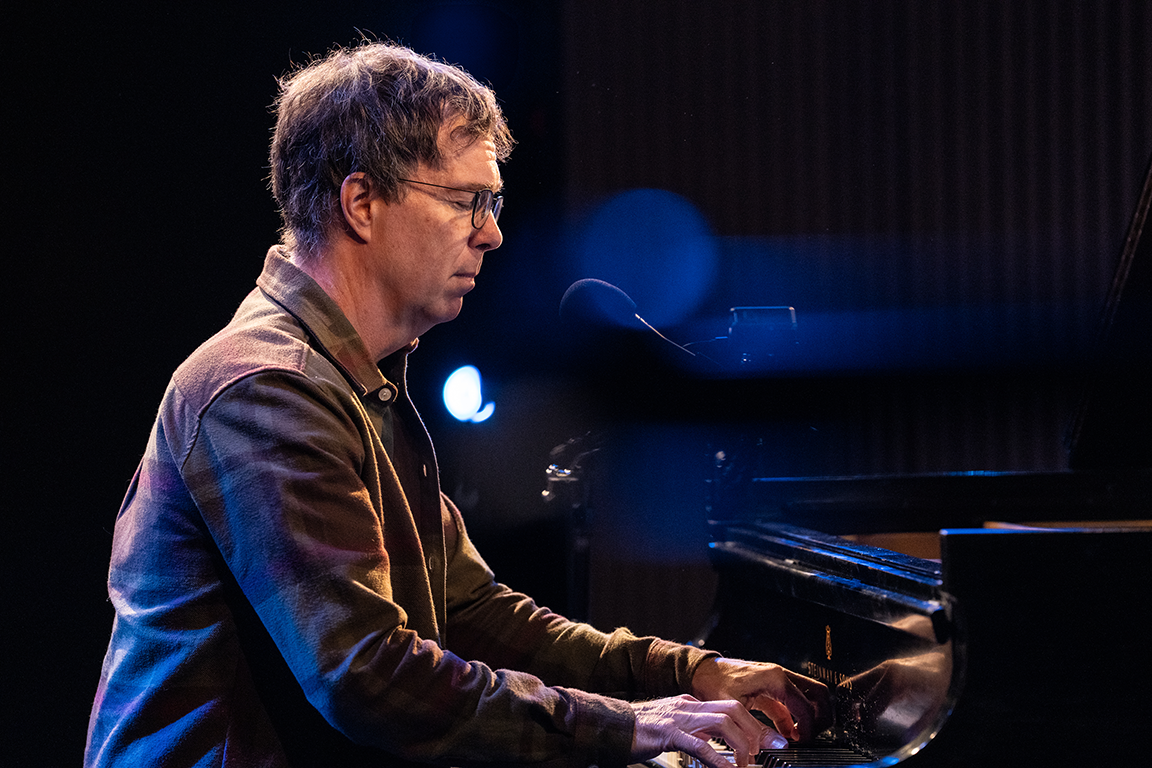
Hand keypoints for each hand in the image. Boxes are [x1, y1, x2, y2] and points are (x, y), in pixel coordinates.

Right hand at [630, 694, 788, 767]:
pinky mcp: (667, 733)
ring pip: (721, 722)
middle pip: (732, 709)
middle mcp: (687, 707)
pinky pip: (698, 744)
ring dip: (741, 743)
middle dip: (755, 729)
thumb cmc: (638, 730)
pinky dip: (717, 758)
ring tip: (748, 762)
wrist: (609, 724)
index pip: (730, 708)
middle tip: (769, 749)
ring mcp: (678, 718)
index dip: (752, 724)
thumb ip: (693, 732)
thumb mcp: (673, 727)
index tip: (767, 742)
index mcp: (690, 705)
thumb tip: (714, 746)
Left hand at [691, 657, 831, 742]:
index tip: (805, 743)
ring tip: (801, 738)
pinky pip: (790, 703)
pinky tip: (787, 733)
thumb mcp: (735, 708)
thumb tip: (775, 744)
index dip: (810, 728)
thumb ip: (757, 728)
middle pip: (818, 694)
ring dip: (808, 718)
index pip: (806, 707)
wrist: (700, 672)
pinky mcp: (770, 687)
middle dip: (821, 717)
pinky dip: (793, 718)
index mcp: (775, 679)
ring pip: (807, 697)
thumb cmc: (713, 683)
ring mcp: (776, 680)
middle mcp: (780, 676)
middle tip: (815, 736)